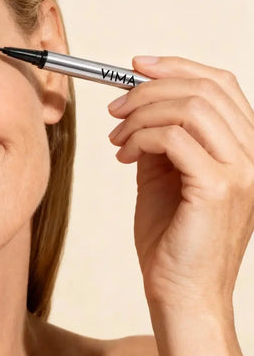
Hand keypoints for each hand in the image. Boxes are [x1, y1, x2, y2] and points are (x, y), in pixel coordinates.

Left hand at [107, 56, 253, 314]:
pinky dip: (139, 138)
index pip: (220, 84)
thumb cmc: (171, 236)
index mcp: (244, 147)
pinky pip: (173, 137)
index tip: (135, 65)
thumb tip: (138, 106)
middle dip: (149, 88)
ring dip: (140, 114)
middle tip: (115, 107)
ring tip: (116, 136)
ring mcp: (241, 171)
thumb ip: (160, 138)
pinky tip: (123, 155)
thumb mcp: (164, 175)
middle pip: (203, 88)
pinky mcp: (218, 188)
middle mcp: (253, 154)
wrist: (179, 291)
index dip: (177, 66)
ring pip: (188, 107)